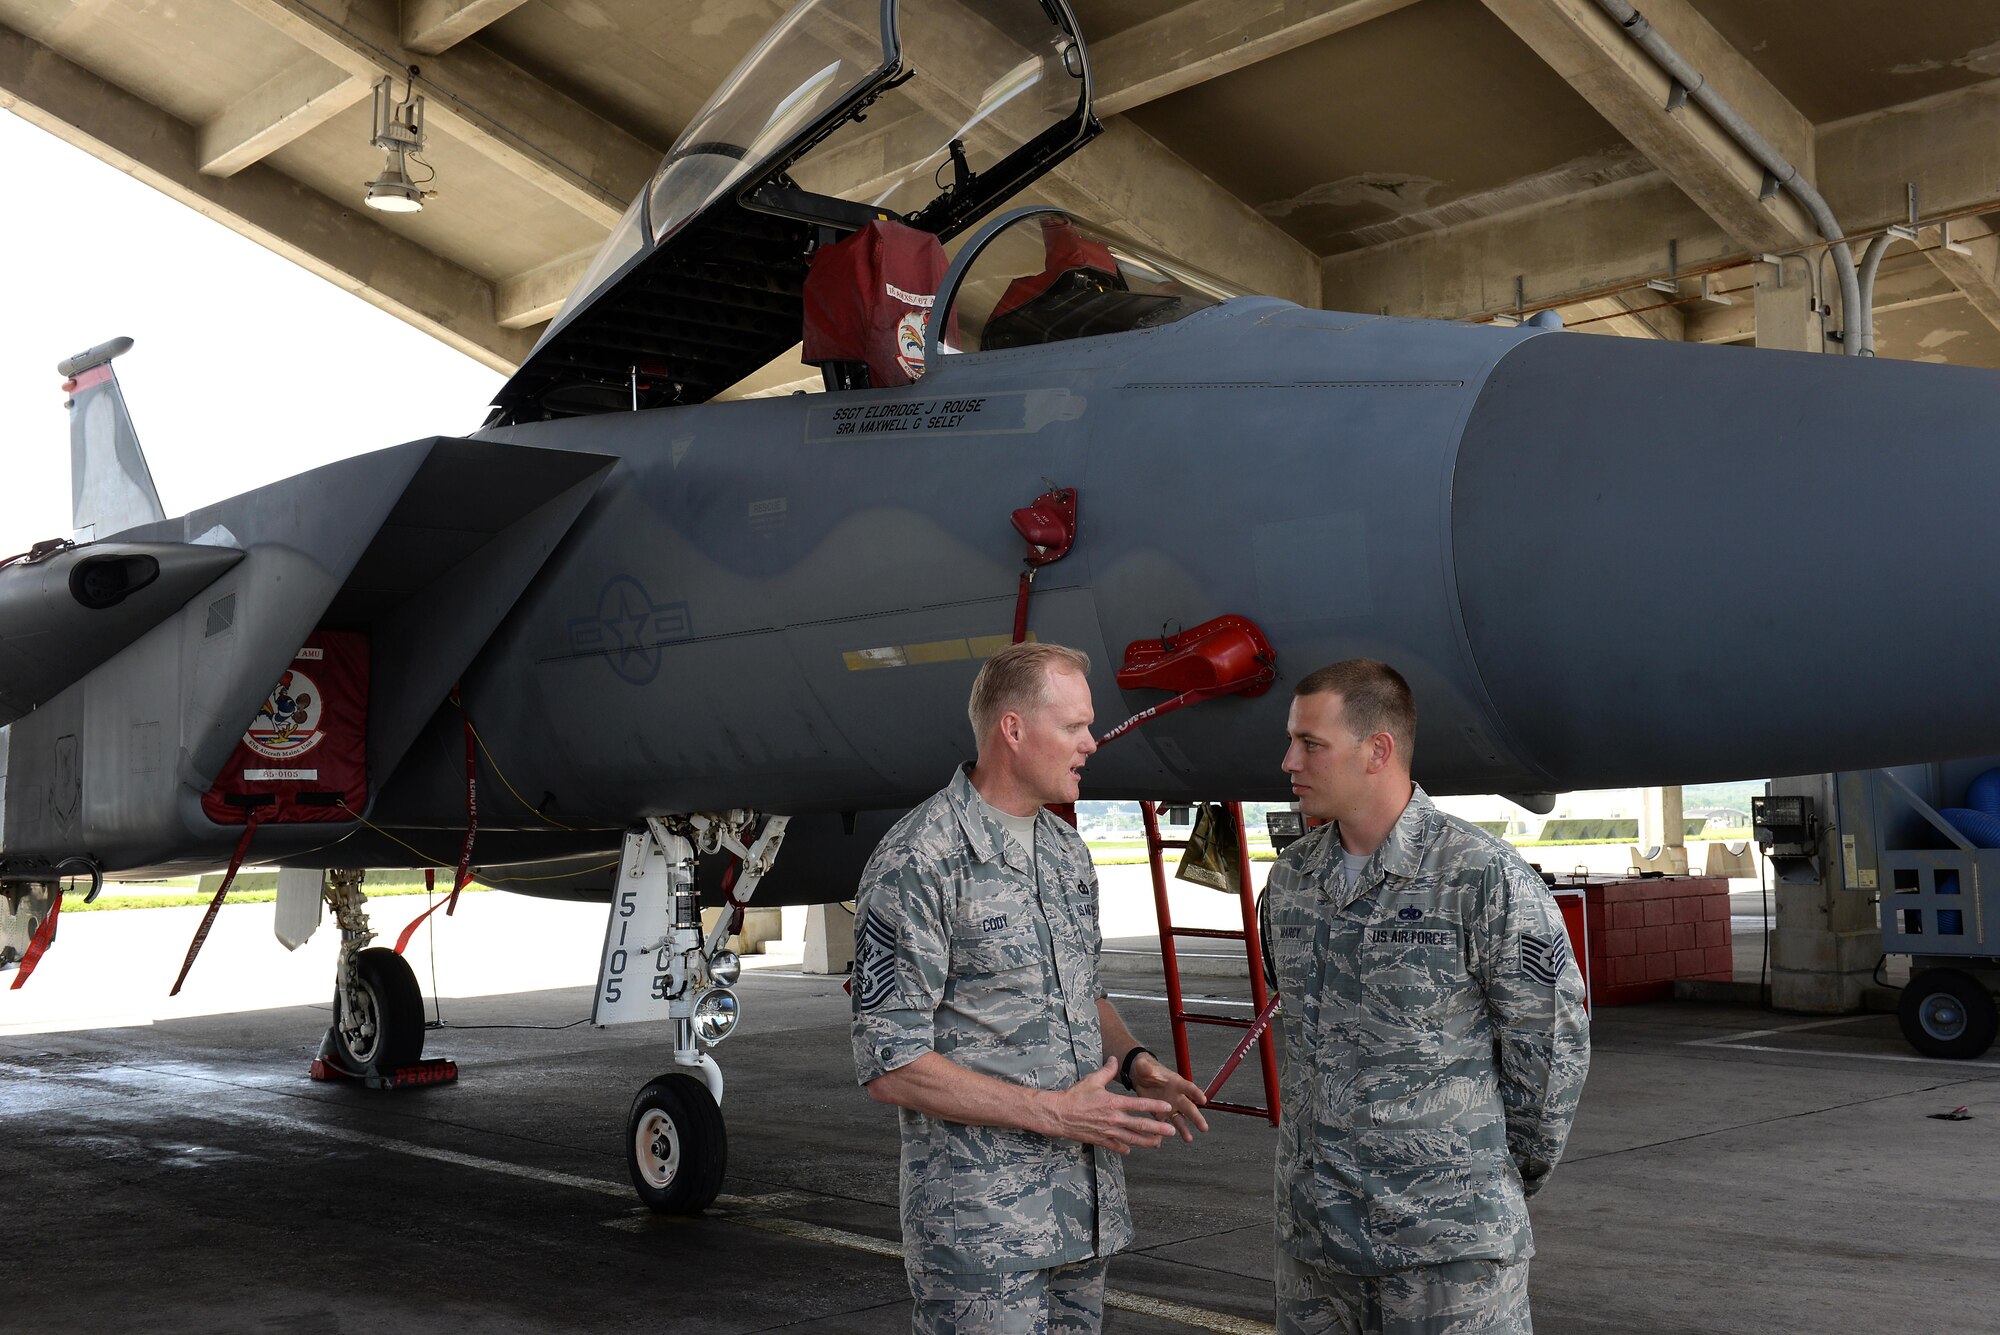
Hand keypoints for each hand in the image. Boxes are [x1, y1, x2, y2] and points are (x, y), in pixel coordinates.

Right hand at [1038, 1059, 1176, 1152]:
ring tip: (1158, 1143)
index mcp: (1114, 1103)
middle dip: (1158, 1128)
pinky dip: (1124, 1148)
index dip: (1155, 1106)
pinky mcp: (1100, 1140)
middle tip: (1171, 1131)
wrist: (1059, 1115)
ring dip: (1146, 1141)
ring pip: (1131, 1139)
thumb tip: (1114, 1059)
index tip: (1167, 1107)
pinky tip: (1130, 1149)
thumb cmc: (1074, 1097)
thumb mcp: (1092, 1080)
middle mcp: (1114, 1119)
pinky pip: (1115, 1145)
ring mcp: (1108, 1131)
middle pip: (1140, 1125)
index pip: (1139, 1104)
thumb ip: (1107, 1071)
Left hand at [1129, 1052, 1209, 1141]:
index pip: (1188, 1088)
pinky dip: (1161, 1134)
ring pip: (1179, 1120)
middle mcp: (1176, 1097)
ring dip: (1184, 1129)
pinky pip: (1163, 1125)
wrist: (1139, 1078)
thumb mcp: (1145, 1067)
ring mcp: (1170, 1107)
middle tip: (1203, 1127)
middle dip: (1196, 1118)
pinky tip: (1159, 1142)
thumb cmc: (1147, 1070)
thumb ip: (1145, 1068)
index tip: (1203, 1100)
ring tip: (1188, 1139)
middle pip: (1189, 1108)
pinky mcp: (1160, 1115)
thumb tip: (1145, 1066)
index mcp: (1176, 1083)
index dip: (1196, 1093)